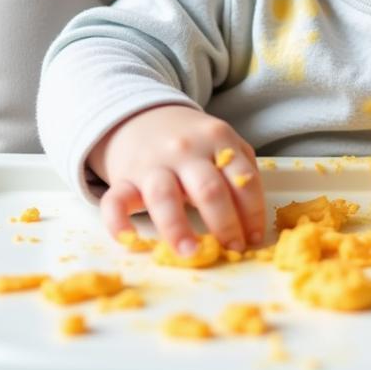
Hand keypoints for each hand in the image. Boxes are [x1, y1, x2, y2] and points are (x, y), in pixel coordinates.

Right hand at [88, 104, 265, 255]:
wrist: (142, 116)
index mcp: (217, 139)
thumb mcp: (223, 141)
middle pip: (208, 188)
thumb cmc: (192, 140)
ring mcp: (152, 164)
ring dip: (177, 227)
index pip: (243, 179)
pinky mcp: (123, 179)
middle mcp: (185, 150)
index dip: (253, 211)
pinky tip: (129, 241)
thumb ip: (241, 168)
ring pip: (164, 196)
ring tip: (190, 254)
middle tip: (232, 250)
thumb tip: (254, 218)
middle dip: (224, 223)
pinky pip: (115, 201)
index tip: (254, 239)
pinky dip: (118, 223)